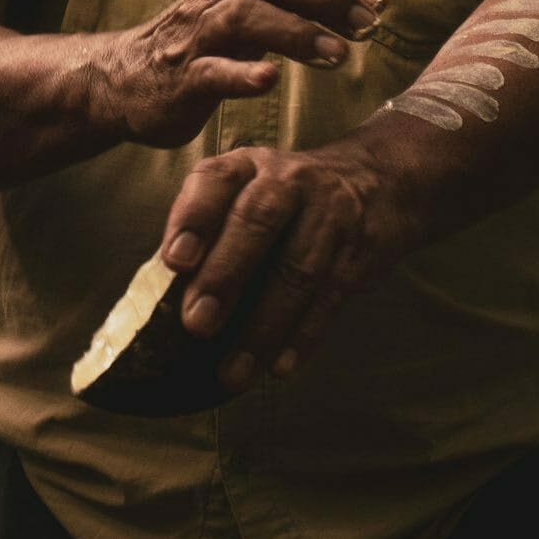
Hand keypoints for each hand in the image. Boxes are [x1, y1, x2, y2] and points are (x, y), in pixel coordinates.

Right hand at [101, 0, 384, 147]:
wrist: (122, 81)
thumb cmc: (199, 47)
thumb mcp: (245, 15)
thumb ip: (289, 2)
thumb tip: (357, 0)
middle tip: (370, 24)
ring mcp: (195, 37)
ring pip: (244, 18)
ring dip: (294, 32)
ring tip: (337, 56)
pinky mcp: (180, 79)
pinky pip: (210, 72)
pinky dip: (242, 74)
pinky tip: (271, 81)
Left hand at [158, 140, 416, 393]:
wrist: (378, 180)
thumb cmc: (287, 196)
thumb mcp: (247, 187)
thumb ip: (208, 225)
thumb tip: (160, 286)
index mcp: (250, 166)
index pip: (217, 180)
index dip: (194, 218)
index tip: (174, 261)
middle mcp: (292, 182)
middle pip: (260, 222)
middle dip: (226, 274)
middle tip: (197, 323)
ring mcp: (332, 216)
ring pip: (297, 271)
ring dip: (263, 327)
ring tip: (233, 372)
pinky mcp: (359, 252)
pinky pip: (331, 298)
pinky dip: (304, 336)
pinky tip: (280, 367)